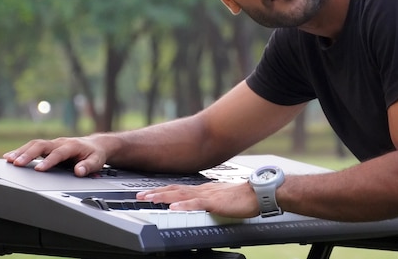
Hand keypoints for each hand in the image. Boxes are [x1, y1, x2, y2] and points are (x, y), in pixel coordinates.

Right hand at [3, 136, 107, 176]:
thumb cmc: (94, 154)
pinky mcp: (48, 147)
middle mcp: (60, 142)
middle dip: (28, 154)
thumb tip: (79, 171)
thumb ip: (88, 166)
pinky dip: (21, 151)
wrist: (94, 145)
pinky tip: (9, 158)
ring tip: (8, 160)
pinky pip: (32, 147)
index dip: (49, 161)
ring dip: (21, 151)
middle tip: (16, 163)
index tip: (39, 169)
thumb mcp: (97, 161)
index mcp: (72, 146)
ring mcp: (53, 144)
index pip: (59, 153)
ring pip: (35, 144)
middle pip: (42, 145)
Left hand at [137, 181, 259, 217]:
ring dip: (163, 196)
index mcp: (202, 190)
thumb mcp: (220, 200)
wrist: (258, 193)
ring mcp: (207, 195)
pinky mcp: (215, 202)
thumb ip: (208, 202)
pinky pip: (196, 204)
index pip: (177, 190)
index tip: (147, 193)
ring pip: (181, 195)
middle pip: (174, 190)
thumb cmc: (243, 198)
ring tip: (149, 198)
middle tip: (139, 195)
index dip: (161, 191)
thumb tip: (197, 206)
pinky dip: (183, 205)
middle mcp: (202, 190)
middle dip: (155, 193)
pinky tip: (173, 207)